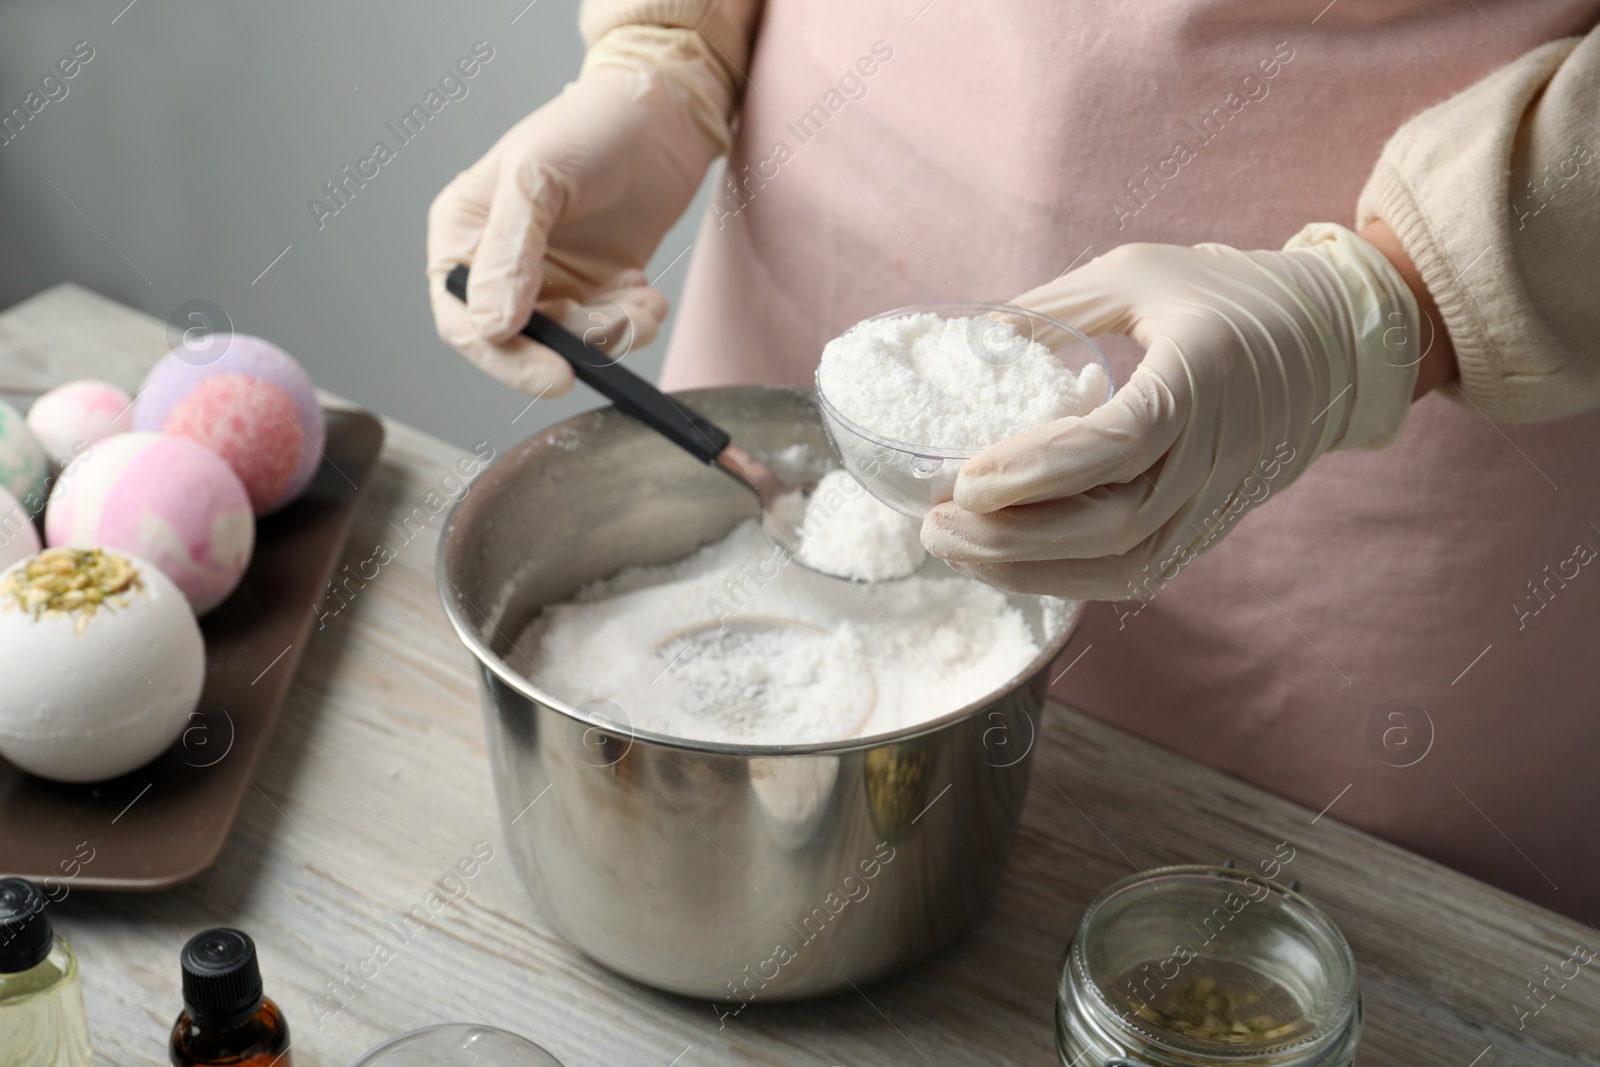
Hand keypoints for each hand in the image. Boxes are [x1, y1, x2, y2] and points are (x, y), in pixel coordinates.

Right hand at [426, 27, 732, 394]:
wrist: (661, 114)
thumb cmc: (588, 127)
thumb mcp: (535, 178)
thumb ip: (508, 252)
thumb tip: (491, 325)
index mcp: (463, 236)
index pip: (463, 320)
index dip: (503, 357)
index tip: (555, 373)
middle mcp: (500, 266)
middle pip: (520, 342)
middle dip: (571, 345)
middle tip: (613, 331)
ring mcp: (551, 280)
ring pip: (571, 342)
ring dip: (611, 333)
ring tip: (640, 302)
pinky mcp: (598, 288)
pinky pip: (608, 330)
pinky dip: (632, 323)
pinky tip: (646, 293)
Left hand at [921, 225, 1423, 599]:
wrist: (1332, 342)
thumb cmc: (1226, 294)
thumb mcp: (1137, 274)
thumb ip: (1052, 310)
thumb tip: (967, 343)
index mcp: (1202, 377)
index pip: (1120, 444)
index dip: (1039, 470)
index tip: (965, 480)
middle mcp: (1219, 451)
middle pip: (1115, 525)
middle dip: (1014, 537)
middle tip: (936, 522)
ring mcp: (1220, 499)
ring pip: (1126, 564)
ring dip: (1031, 569)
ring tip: (954, 547)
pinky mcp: (1212, 527)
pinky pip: (1139, 571)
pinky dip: (1068, 578)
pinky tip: (1007, 561)